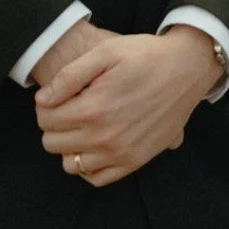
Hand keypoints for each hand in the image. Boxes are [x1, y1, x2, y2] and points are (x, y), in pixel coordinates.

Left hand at [34, 26, 222, 186]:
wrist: (186, 68)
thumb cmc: (146, 55)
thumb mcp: (106, 51)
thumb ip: (70, 76)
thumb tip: (42, 100)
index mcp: (94, 108)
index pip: (46, 119)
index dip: (46, 105)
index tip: (56, 95)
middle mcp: (105, 137)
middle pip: (53, 143)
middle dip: (54, 124)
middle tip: (68, 106)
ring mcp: (121, 153)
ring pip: (71, 164)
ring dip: (69, 145)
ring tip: (82, 123)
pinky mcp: (135, 161)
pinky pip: (97, 178)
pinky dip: (89, 165)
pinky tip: (95, 143)